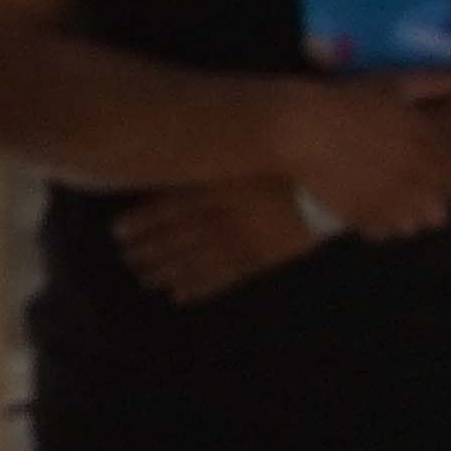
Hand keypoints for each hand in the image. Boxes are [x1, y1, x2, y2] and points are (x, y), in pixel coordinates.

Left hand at [112, 179, 325, 304]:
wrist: (331, 185)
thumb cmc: (284, 164)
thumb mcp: (245, 155)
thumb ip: (212, 162)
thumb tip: (169, 163)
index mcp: (219, 186)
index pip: (169, 207)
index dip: (142, 222)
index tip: (118, 233)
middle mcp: (226, 215)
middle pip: (177, 237)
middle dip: (149, 250)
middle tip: (128, 259)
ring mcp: (244, 239)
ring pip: (196, 260)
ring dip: (168, 271)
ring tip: (145, 279)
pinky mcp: (263, 258)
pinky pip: (226, 277)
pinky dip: (201, 287)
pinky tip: (180, 295)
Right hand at [268, 72, 450, 241]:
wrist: (297, 128)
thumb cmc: (347, 100)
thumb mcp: (393, 84)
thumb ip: (436, 81)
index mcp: (429, 152)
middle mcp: (415, 184)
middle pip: (439, 215)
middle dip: (431, 204)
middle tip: (415, 188)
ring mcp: (386, 205)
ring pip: (411, 227)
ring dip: (406, 216)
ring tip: (388, 194)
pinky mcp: (359, 218)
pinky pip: (381, 234)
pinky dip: (379, 223)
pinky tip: (367, 202)